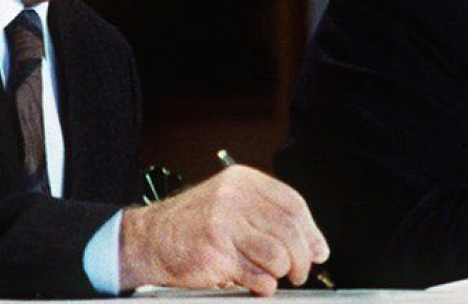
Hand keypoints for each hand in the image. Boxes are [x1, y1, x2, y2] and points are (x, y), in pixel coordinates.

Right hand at [119, 164, 329, 293]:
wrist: (149, 239)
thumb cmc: (192, 224)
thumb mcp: (231, 205)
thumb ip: (270, 219)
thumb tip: (315, 246)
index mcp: (243, 181)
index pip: (294, 204)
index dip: (311, 232)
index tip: (317, 250)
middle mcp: (234, 198)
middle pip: (290, 231)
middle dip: (302, 259)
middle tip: (300, 272)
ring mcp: (224, 225)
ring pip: (278, 255)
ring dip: (282, 273)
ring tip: (273, 277)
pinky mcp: (216, 255)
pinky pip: (258, 276)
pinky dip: (264, 286)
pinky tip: (256, 284)